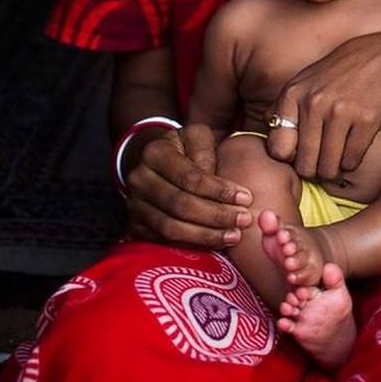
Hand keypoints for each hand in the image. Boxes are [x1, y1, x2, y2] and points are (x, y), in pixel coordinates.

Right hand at [123, 123, 252, 247]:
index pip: (189, 178)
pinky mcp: (136, 226)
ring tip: (234, 235)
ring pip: (171, 228)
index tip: (246, 198)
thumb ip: (207, 151)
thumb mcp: (196, 136)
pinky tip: (216, 242)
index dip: (219, 191)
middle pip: (180, 205)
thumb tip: (215, 180)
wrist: (155, 162)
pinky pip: (164, 241)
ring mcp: (134, 205)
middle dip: (216, 216)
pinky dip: (192, 244)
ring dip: (206, 235)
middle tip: (244, 220)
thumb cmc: (184, 148)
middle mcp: (139, 180)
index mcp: (155, 154)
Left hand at [267, 33, 380, 180]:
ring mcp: (341, 111)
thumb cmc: (338, 74)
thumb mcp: (304, 81)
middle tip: (320, 163)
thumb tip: (269, 143)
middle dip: (313, 170)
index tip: (299, 154)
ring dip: (333, 170)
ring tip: (336, 159)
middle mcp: (313, 103)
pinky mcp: (366, 120)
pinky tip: (352, 149)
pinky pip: (352, 162)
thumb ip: (282, 109)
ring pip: (329, 169)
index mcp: (293, 94)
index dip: (289, 158)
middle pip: (304, 165)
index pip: (278, 149)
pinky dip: (351, 163)